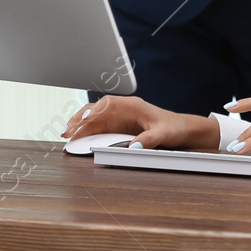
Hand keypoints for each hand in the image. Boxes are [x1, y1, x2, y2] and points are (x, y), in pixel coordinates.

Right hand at [62, 95, 217, 150]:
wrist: (183, 130)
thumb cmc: (174, 127)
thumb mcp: (164, 134)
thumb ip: (149, 140)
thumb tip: (134, 147)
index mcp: (132, 106)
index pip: (107, 104)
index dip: (93, 112)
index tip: (82, 121)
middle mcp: (124, 110)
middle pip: (96, 111)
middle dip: (80, 119)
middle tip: (67, 132)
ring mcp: (120, 119)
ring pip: (95, 120)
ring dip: (81, 126)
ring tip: (67, 136)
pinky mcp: (120, 128)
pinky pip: (100, 129)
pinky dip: (88, 133)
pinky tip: (78, 139)